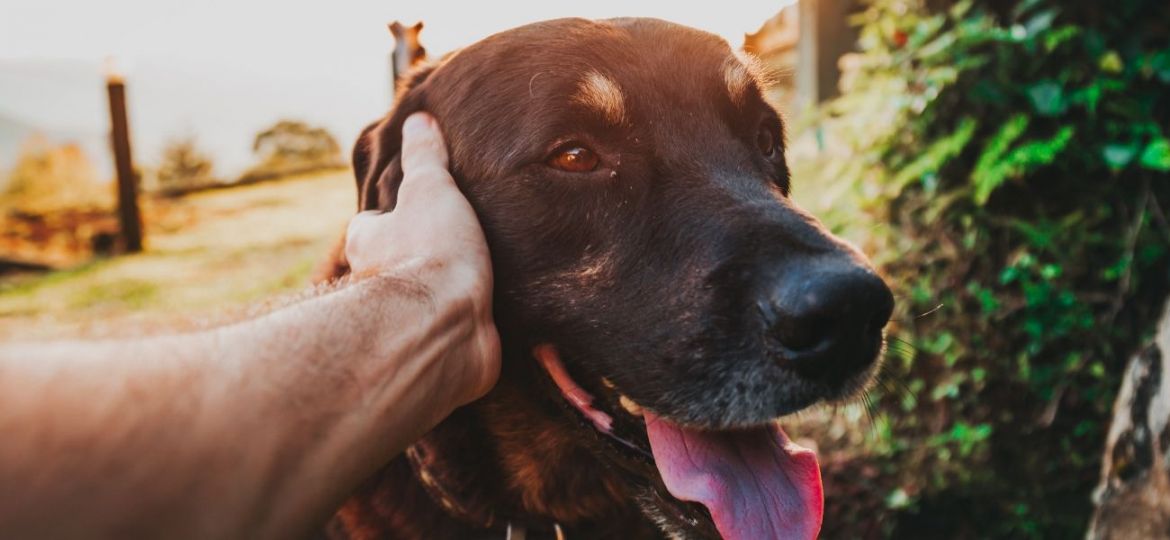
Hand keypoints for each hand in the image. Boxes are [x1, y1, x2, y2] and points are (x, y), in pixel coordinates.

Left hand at [344, 112, 499, 405]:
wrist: (446, 328)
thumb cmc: (431, 253)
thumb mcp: (430, 189)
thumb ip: (425, 157)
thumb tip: (418, 119)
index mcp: (369, 244)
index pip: (371, 225)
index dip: (390, 216)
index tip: (415, 210)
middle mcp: (378, 288)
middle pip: (392, 267)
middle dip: (415, 260)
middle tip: (452, 247)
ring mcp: (410, 323)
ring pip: (422, 304)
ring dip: (444, 298)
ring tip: (483, 281)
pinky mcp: (440, 354)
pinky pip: (455, 337)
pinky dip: (469, 331)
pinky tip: (496, 321)